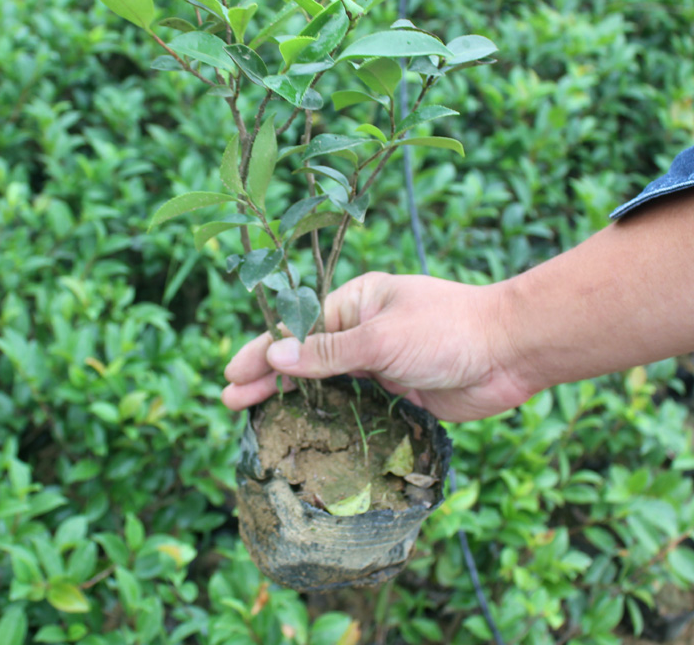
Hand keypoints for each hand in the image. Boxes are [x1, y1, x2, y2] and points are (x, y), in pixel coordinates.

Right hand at [223, 271, 533, 421]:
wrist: (510, 351)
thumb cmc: (446, 329)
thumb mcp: (381, 338)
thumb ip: (327, 354)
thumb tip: (274, 354)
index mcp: (354, 304)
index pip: (297, 330)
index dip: (262, 352)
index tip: (231, 376)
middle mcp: (363, 333)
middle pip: (306, 359)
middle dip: (270, 379)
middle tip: (232, 403)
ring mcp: (380, 364)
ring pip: (329, 386)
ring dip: (297, 402)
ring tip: (260, 423)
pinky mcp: (398, 393)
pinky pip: (356, 407)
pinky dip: (333, 420)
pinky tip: (310, 437)